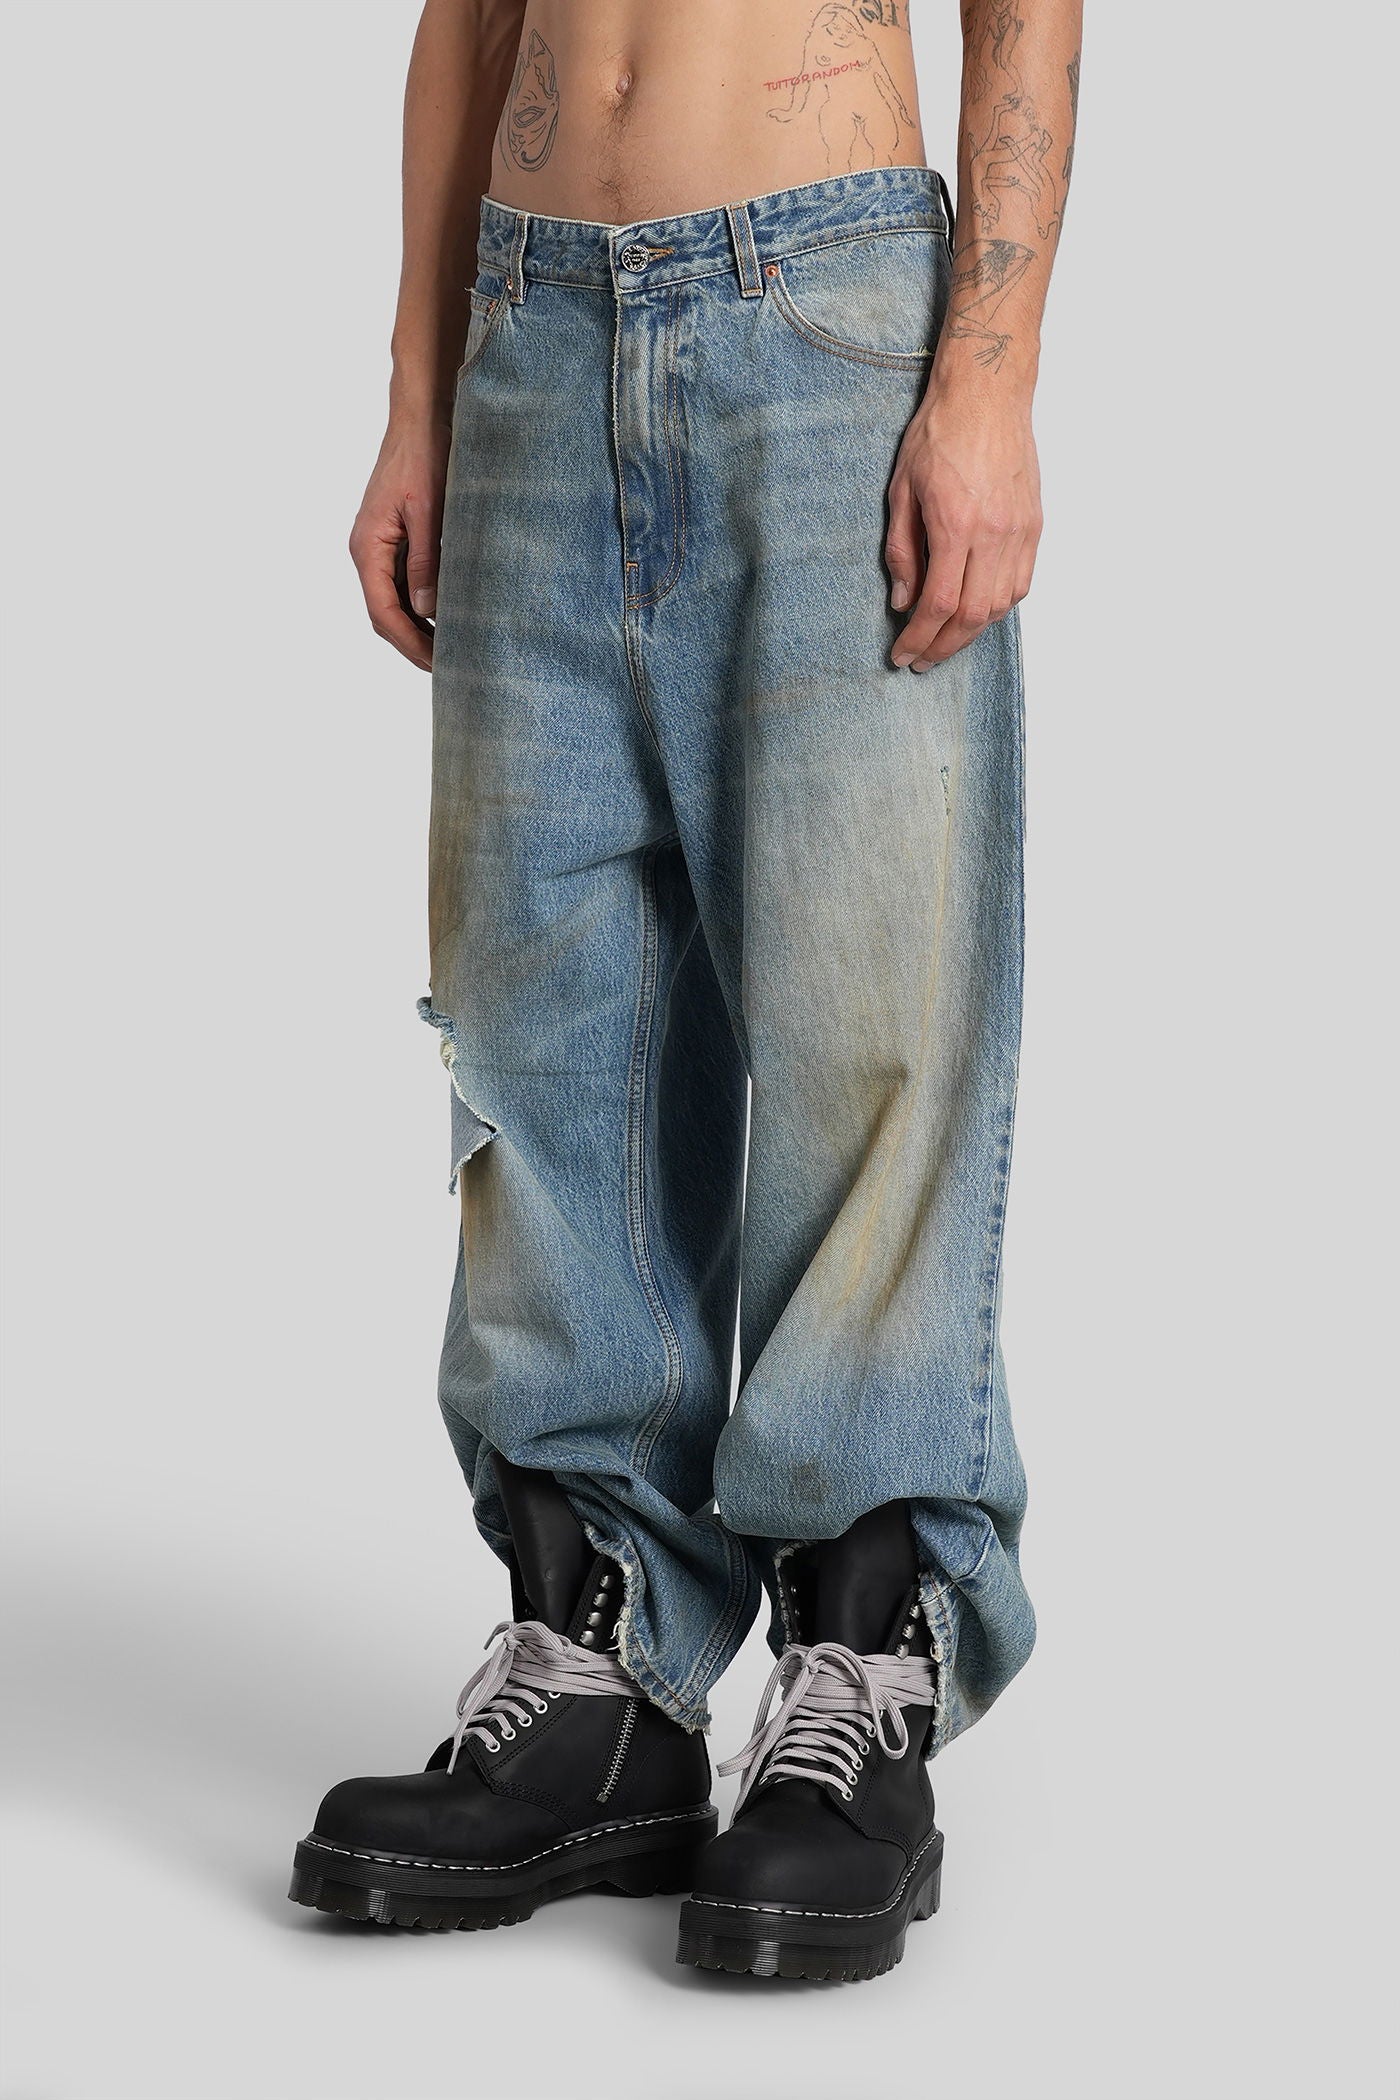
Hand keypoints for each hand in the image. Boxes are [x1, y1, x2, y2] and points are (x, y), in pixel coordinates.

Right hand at [348, 414, 451, 671]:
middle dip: (414, 644)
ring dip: (418, 628)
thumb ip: (425, 562)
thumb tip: (426, 612)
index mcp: (368, 547)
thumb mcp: (428, 511)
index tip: (438, 665)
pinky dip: (422, 606)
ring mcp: (380, 547)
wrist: (422, 416)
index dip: (409, 644)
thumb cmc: (424, 454)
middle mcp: (368, 551)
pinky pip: (404, 583)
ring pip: (394, 602)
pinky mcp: (395, 540)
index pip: (383, 613)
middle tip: (450, 667)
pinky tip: (448, 616)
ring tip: (452, 649)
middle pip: (385, 614)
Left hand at [884, 391, 1041, 667]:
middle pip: (973, 616)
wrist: (988, 395)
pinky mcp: (1034, 525)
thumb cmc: (940, 434)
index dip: (918, 638)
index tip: (902, 655)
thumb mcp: (902, 490)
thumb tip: (903, 602)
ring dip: (972, 632)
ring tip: (945, 640)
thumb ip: (903, 551)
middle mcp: (994, 534)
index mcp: (955, 525)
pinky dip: (998, 608)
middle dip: (944, 646)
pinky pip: (1021, 584)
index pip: (938, 603)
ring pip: (1001, 606)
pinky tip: (977, 613)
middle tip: (922, 660)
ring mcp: (1020, 531)